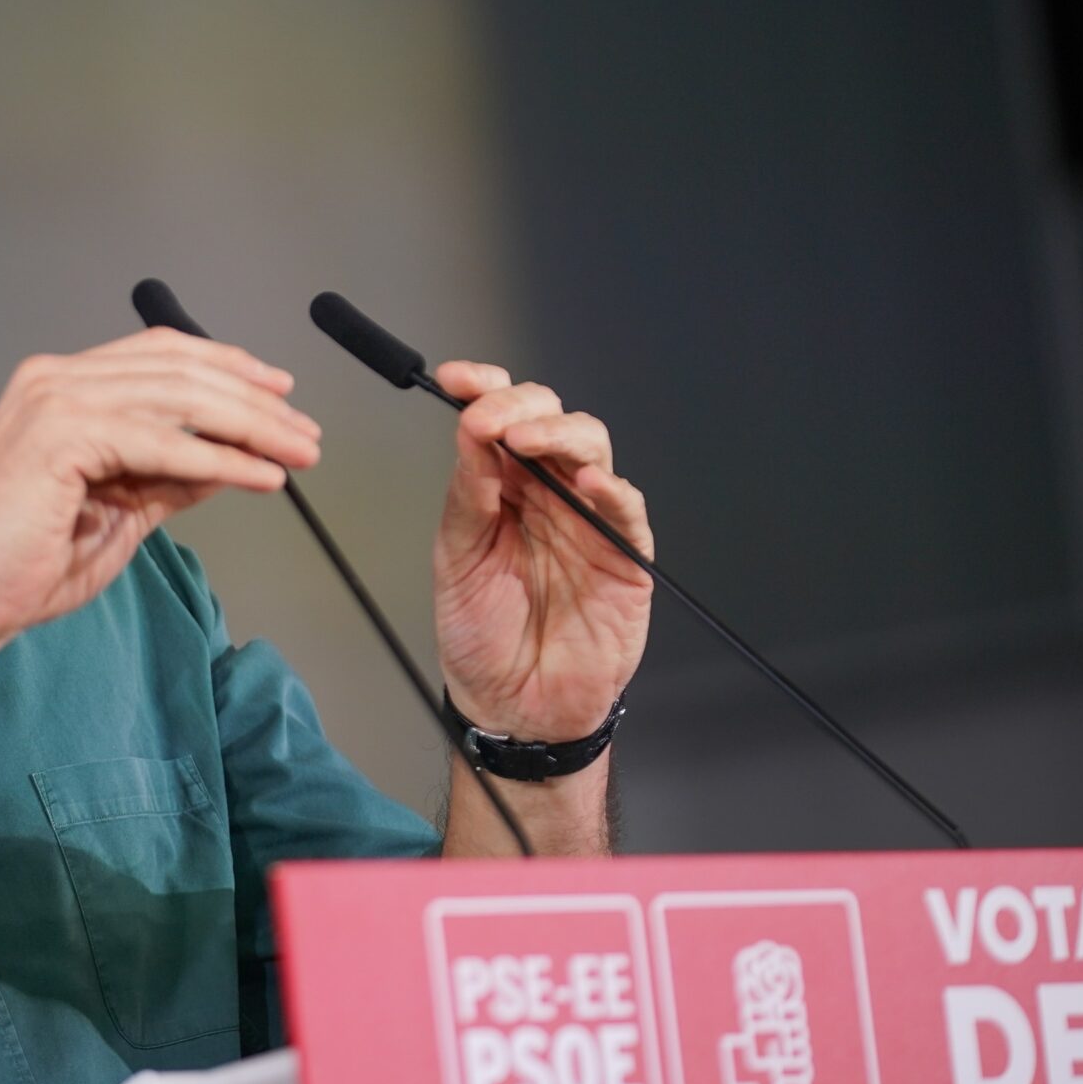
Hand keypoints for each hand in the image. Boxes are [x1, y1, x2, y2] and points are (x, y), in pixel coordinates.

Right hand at [0, 329, 319, 662]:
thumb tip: (229, 461)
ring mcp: (54, 399)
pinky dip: (223, 460)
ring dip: (253, 427)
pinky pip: (166, 443)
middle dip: (254, 400)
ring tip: (300, 452)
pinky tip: (262, 477)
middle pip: (179, 368)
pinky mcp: (63, 434)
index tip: (280, 395)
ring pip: (181, 398)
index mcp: (56, 386)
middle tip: (308, 431)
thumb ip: (165, 479)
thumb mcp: (116, 513)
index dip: (226, 367)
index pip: (158, 354)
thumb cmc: (17, 569)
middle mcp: (53, 379)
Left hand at [429, 361, 650, 743]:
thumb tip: (470, 431)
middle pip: (549, 418)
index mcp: (501, 487)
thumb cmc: (481, 636)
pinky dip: (609, 487)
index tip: (455, 378)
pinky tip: (583, 481)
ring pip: (591, 447)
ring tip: (522, 441)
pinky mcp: (624, 554)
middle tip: (487, 417)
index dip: (482, 388)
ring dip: (558, 433)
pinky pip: (627, 508)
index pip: (499, 418)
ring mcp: (587, 519)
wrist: (513, 705)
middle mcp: (546, 493)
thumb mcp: (457, 558)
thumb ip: (467, 495)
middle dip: (519, 404)